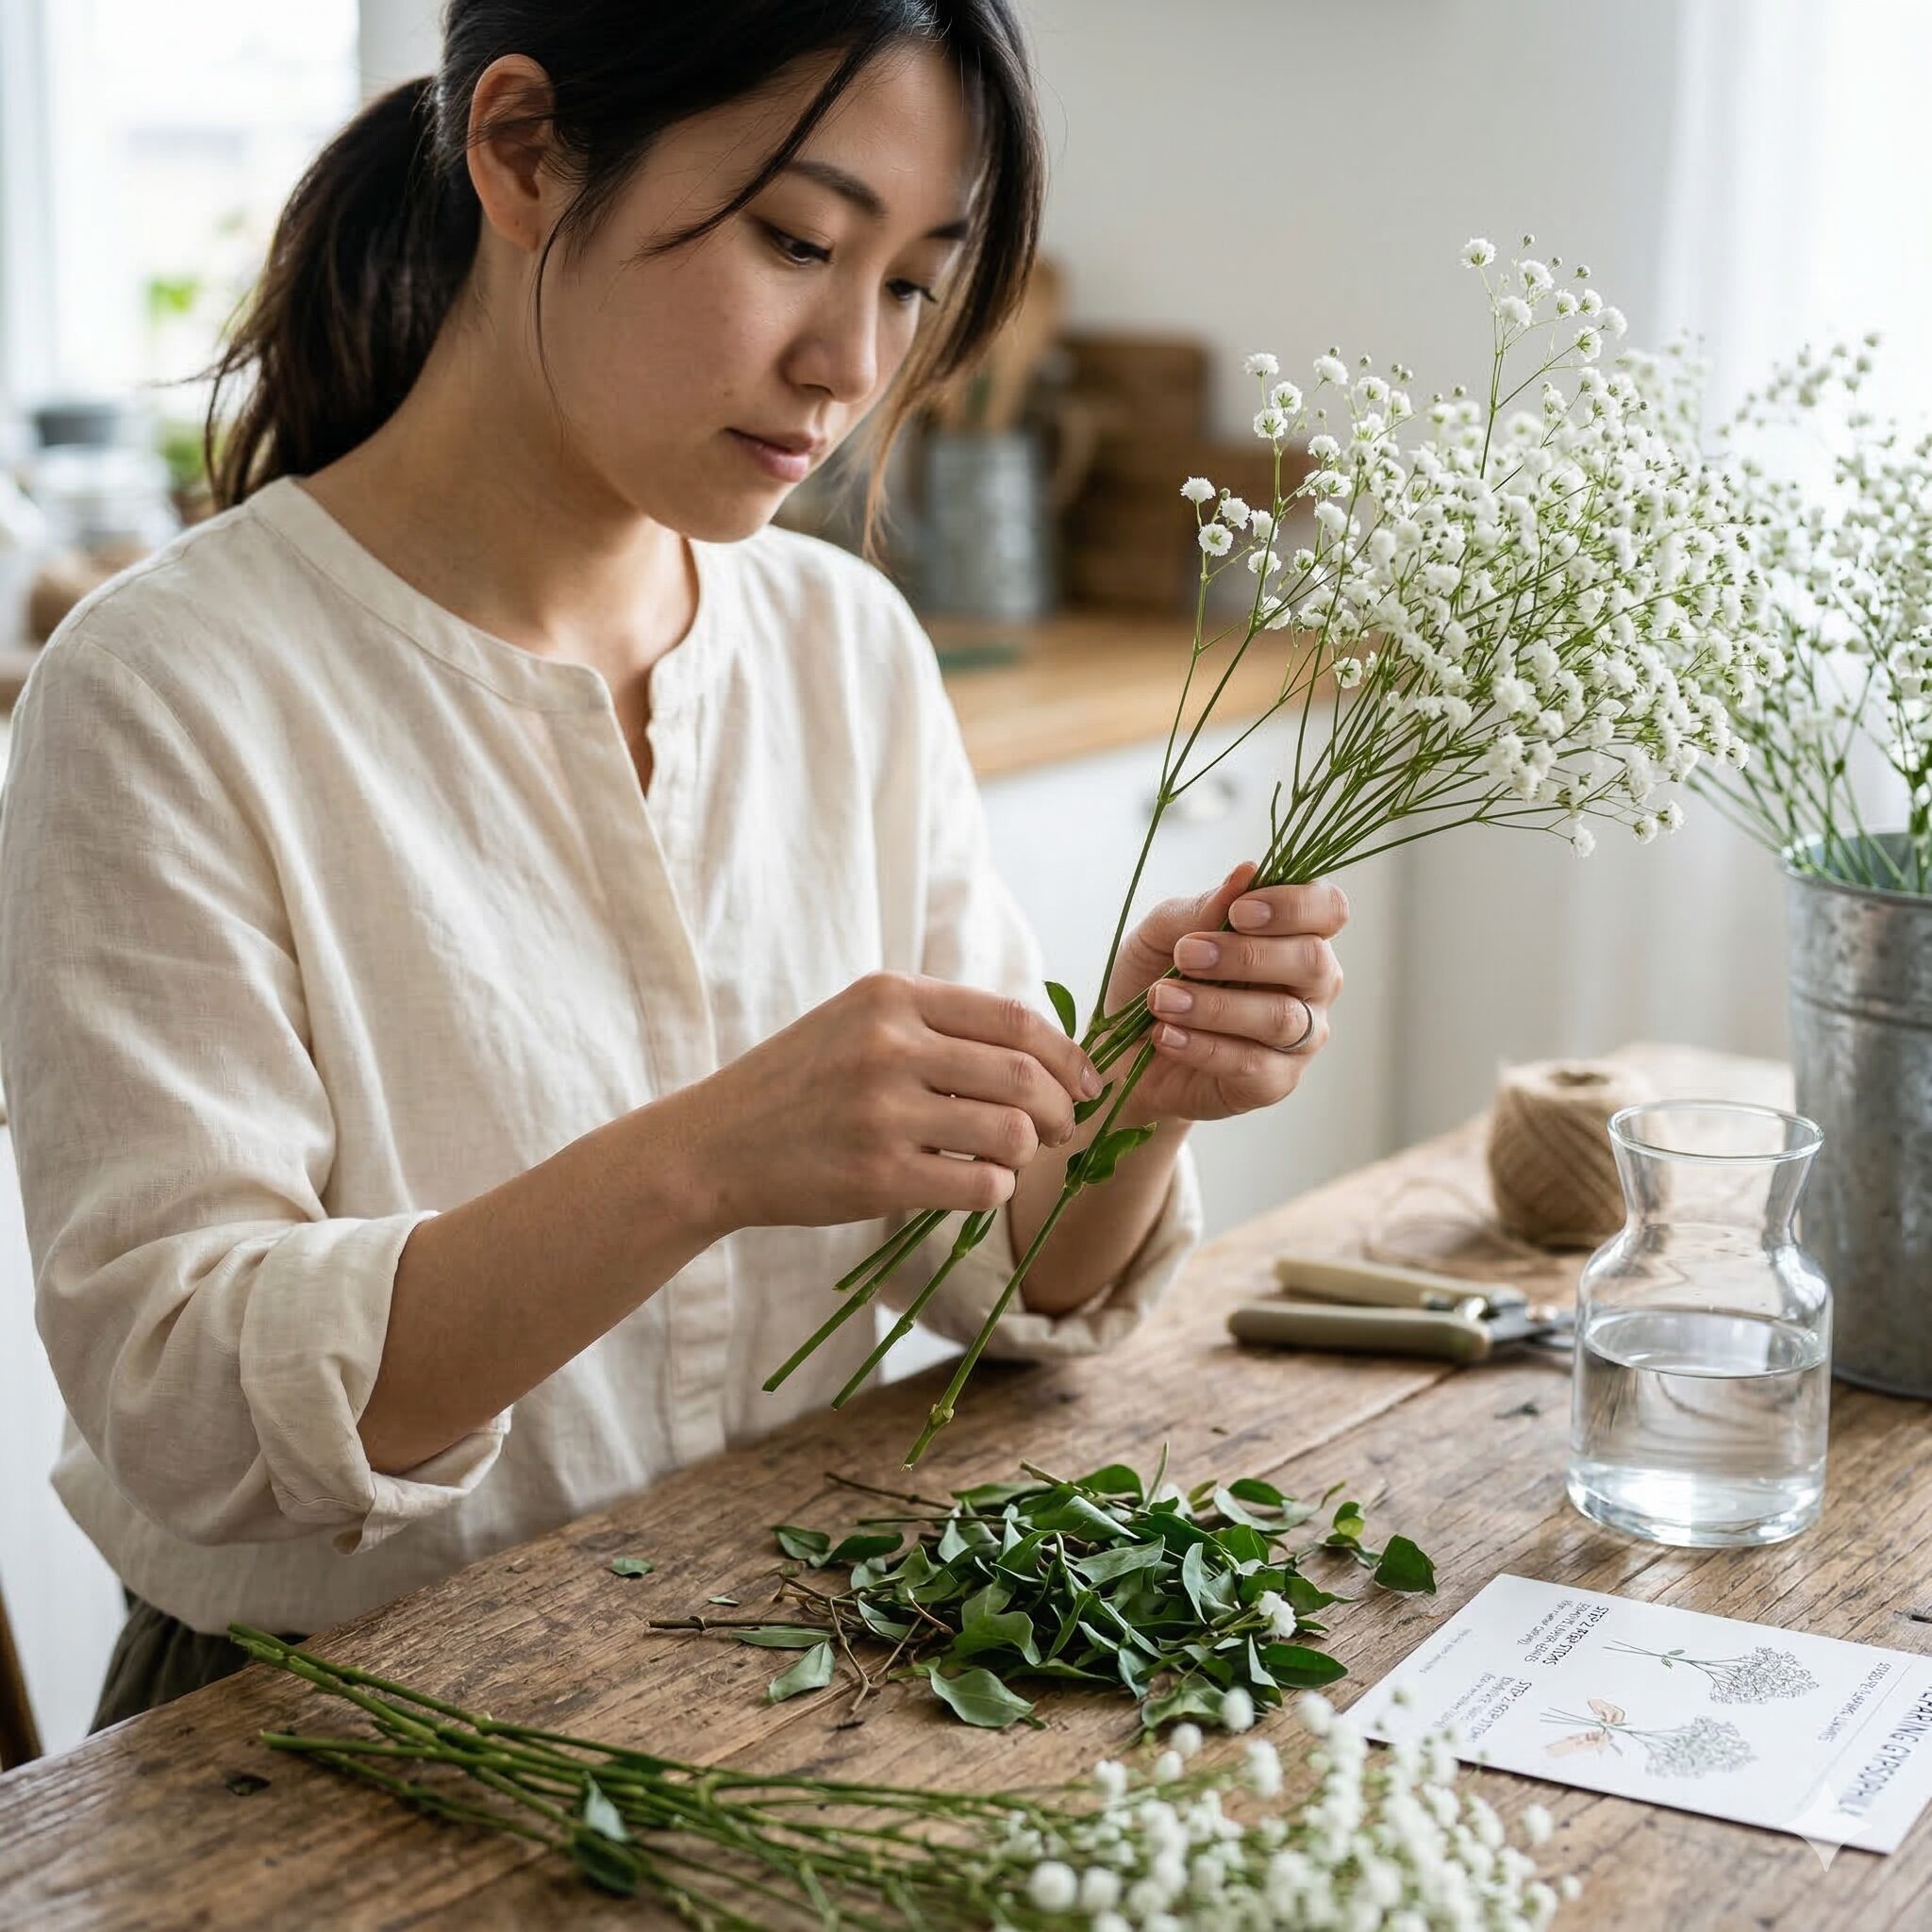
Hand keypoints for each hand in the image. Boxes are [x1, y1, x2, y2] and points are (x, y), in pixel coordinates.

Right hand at [690, 972, 1102, 1230]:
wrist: (714, 1145)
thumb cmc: (800, 1084)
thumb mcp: (858, 1021)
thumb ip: (938, 1023)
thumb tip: (1045, 1050)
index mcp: (890, 995)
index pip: (1015, 1017)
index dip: (1067, 1053)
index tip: (1085, 1081)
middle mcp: (888, 1046)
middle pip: (1027, 1075)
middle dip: (1064, 1108)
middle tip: (1063, 1129)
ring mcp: (882, 1112)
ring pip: (1013, 1133)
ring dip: (1030, 1152)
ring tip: (1010, 1158)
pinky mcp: (878, 1176)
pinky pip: (982, 1185)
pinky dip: (996, 1189)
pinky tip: (975, 1184)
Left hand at [1102, 860, 1346, 1124]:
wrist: (1124, 1049)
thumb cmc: (1156, 976)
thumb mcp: (1163, 933)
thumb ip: (1204, 907)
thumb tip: (1247, 872)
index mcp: (1295, 934)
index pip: (1328, 909)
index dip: (1294, 906)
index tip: (1238, 912)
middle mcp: (1311, 985)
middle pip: (1313, 962)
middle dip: (1246, 956)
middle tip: (1186, 955)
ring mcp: (1300, 1037)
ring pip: (1282, 1018)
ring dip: (1215, 1005)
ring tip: (1161, 999)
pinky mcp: (1275, 1083)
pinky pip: (1253, 1065)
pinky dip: (1203, 1047)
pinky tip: (1166, 1035)